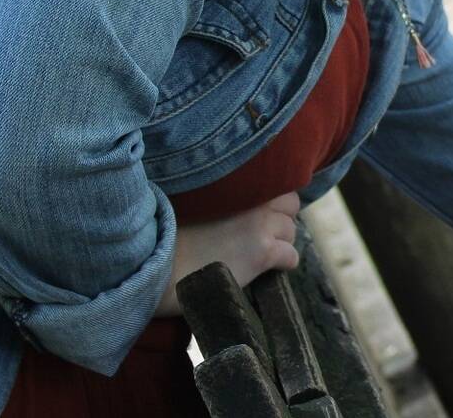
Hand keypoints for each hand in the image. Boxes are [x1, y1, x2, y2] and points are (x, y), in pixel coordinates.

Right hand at [154, 192, 302, 316]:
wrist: (162, 264)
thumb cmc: (168, 236)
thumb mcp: (195, 202)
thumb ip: (220, 198)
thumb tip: (233, 206)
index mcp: (236, 184)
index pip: (275, 183)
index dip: (271, 200)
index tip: (263, 212)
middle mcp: (252, 200)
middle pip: (290, 204)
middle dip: (282, 218)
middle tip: (266, 233)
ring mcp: (260, 226)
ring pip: (291, 231)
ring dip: (281, 241)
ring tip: (261, 253)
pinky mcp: (263, 252)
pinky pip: (291, 257)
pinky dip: (284, 263)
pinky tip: (268, 269)